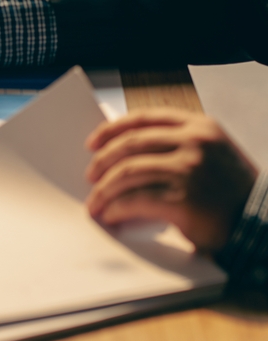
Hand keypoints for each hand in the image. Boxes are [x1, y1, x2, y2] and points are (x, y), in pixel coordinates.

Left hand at [85, 109, 258, 253]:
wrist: (262, 222)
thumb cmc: (231, 191)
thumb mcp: (211, 153)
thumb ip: (177, 144)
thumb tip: (124, 151)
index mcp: (199, 126)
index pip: (144, 118)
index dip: (112, 129)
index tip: (93, 142)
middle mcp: (193, 143)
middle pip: (130, 144)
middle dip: (103, 161)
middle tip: (90, 176)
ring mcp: (188, 170)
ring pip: (127, 173)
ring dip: (104, 190)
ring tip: (95, 203)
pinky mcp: (183, 199)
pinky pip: (135, 199)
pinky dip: (117, 208)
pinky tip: (111, 214)